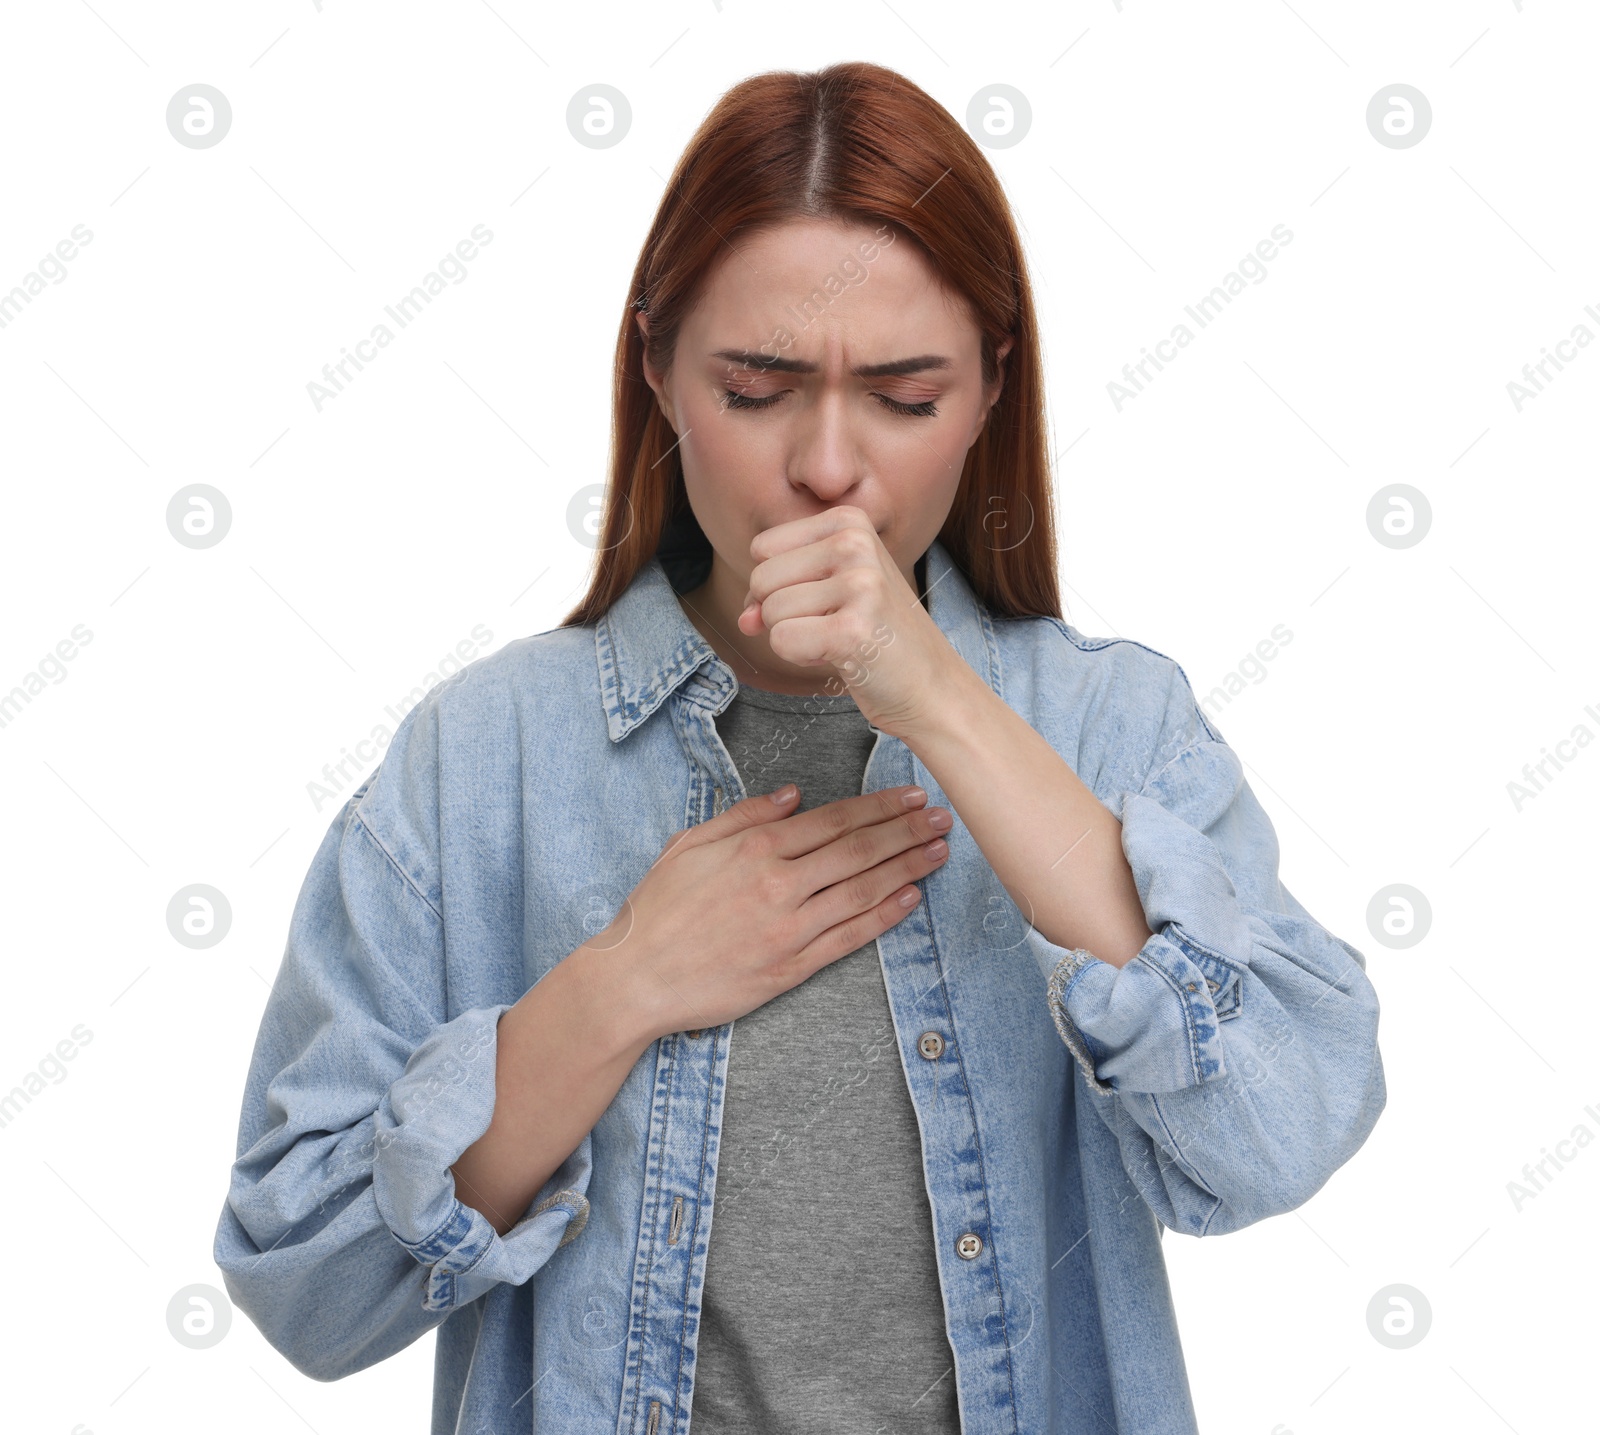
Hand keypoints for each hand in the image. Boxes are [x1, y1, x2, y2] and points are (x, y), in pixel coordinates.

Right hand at [590, 784, 952, 1041]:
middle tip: (943, 818)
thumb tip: (792, 795)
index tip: (912, 796)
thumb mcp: (688, 845)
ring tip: (939, 853)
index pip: (834, 820)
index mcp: (755, 848)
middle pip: (858, 850)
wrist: (635, 978)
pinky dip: (884, 917)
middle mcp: (779, 884)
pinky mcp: (791, 968)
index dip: (879, 806)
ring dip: (907, 868)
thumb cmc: (656, 910)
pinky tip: (910, 899)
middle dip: (907, 831)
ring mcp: (788, 929)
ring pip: (862, 890)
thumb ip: (742, 816)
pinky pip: (849, 938)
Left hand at [735, 505, 965, 738]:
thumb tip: (744, 619)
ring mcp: (859, 584)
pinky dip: (803, 658)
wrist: (929, 686)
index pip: (762, 548)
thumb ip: (774, 593)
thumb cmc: (873, 635)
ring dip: (797, 638)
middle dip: (783, 614)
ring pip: (770, 613)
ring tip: (842, 639)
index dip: (777, 585)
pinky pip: (782, 641)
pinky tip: (844, 656)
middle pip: (760, 579)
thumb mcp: (825, 593)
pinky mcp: (854, 630)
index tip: (823, 600)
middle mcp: (856, 543)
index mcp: (850, 521)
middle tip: (834, 624)